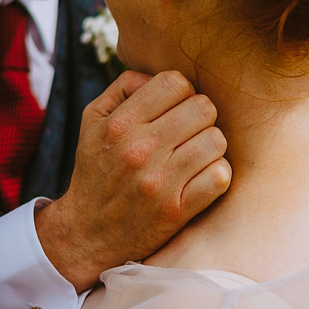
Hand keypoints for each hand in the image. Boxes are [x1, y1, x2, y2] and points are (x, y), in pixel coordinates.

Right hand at [37, 70, 231, 290]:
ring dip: (211, 147)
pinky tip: (201, 179)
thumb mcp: (92, 121)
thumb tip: (155, 76)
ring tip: (195, 157)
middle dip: (201, 118)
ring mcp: (159, 182)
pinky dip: (216, 175)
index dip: (183, 93)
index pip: (176, 82)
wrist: (88, 233)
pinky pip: (220, 176)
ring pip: (216, 140)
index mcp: (120, 124)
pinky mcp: (176, 211)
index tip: (177, 110)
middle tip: (190, 134)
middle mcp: (139, 150)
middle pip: (204, 108)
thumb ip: (123, 88)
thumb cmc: (97, 170)